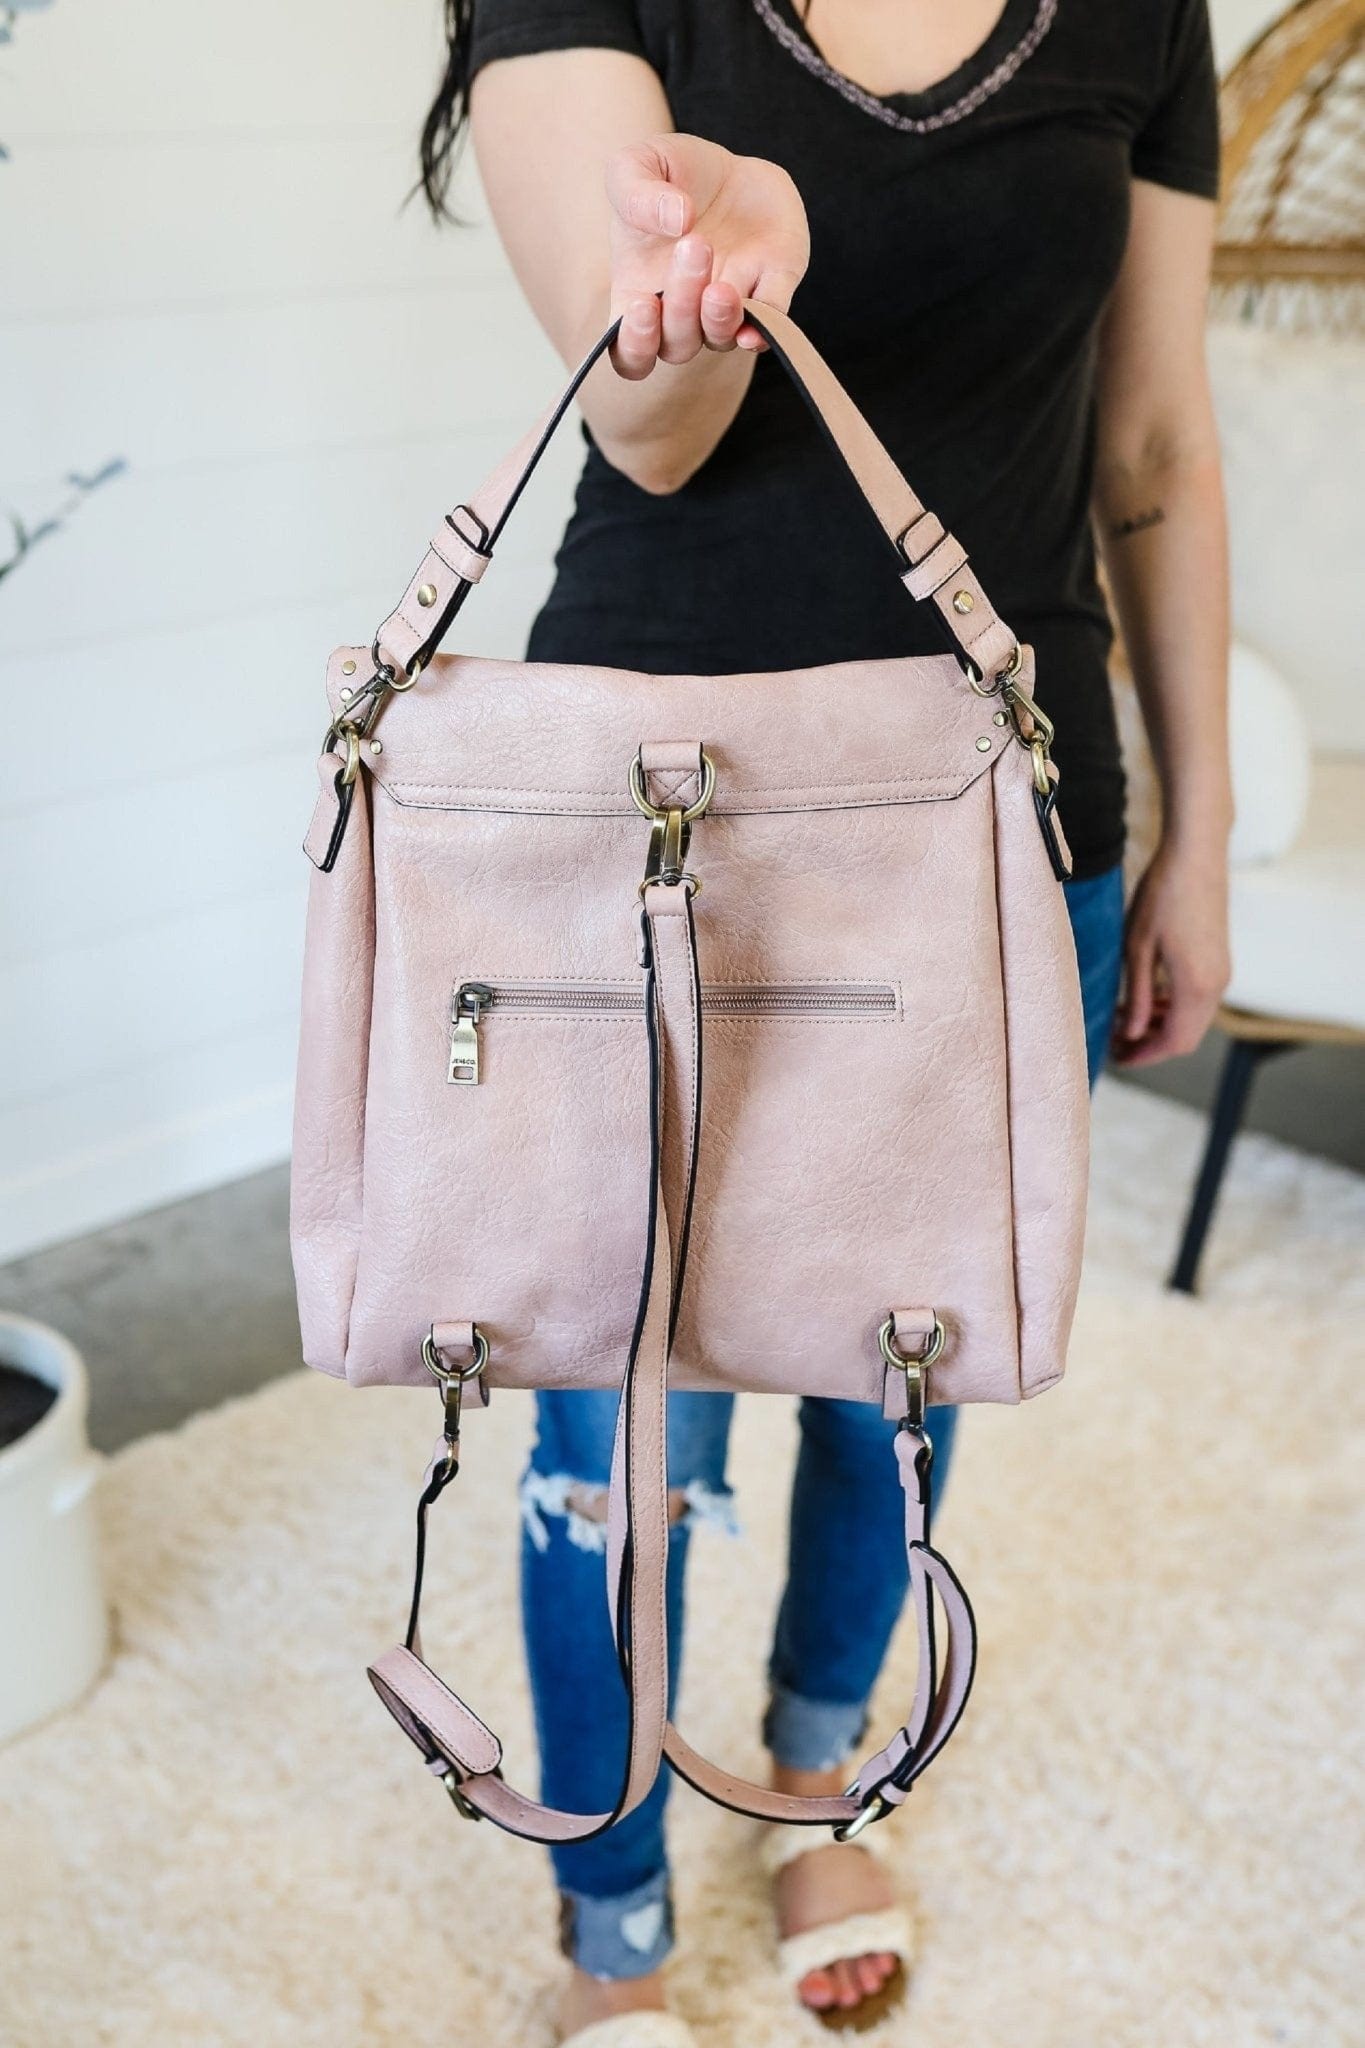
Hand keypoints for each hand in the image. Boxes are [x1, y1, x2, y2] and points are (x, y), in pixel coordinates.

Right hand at [604, 132, 809, 376]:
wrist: (728, 166)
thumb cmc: (671, 176)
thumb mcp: (636, 165)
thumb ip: (636, 193)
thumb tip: (677, 219)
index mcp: (641, 294)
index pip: (630, 353)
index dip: (635, 345)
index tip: (642, 307)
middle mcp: (684, 312)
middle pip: (678, 343)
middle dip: (682, 305)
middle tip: (693, 246)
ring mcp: (728, 305)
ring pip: (720, 337)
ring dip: (719, 319)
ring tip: (720, 288)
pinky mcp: (772, 286)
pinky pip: (770, 322)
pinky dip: (764, 330)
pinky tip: (754, 327)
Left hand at [1112, 837, 1229, 1066]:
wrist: (1196, 856)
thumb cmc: (1162, 895)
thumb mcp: (1137, 948)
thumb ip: (1137, 995)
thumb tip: (1132, 1033)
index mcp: (1196, 985)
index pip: (1174, 1042)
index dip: (1145, 1055)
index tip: (1117, 1057)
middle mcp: (1216, 984)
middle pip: (1186, 1037)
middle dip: (1151, 1044)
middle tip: (1115, 1040)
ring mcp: (1222, 971)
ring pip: (1193, 1018)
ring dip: (1161, 1025)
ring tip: (1123, 1018)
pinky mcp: (1219, 959)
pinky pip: (1198, 998)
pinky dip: (1173, 1006)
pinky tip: (1145, 997)